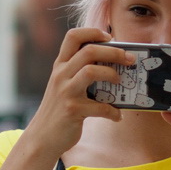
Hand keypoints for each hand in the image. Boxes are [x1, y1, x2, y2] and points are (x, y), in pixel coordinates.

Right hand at [27, 27, 134, 153]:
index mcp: (60, 66)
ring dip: (112, 74)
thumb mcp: (62, 85)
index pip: (73, 36)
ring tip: (120, 82)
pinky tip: (117, 116)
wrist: (41, 138)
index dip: (93, 32)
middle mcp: (61, 75)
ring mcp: (66, 92)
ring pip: (92, 71)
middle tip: (129, 59)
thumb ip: (77, 72)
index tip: (109, 38)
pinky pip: (100, 107)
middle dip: (114, 52)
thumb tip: (111, 64)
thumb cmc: (58, 110)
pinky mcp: (72, 110)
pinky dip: (113, 112)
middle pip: (89, 51)